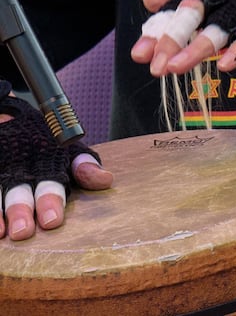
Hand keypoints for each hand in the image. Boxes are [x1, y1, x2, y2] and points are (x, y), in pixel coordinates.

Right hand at [1, 95, 111, 240]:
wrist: (13, 121)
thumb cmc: (47, 145)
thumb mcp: (69, 150)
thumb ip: (84, 166)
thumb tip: (106, 180)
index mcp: (46, 162)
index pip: (50, 182)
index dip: (51, 201)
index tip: (52, 221)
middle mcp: (20, 167)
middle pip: (20, 190)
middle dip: (21, 210)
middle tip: (24, 232)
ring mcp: (1, 170)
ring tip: (1, 233)